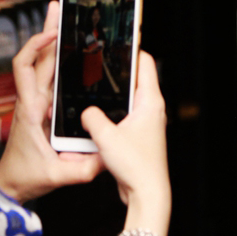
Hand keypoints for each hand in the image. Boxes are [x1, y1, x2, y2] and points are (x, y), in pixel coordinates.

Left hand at [0, 2, 103, 202]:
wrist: (12, 184)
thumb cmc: (26, 176)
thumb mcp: (57, 175)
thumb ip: (83, 169)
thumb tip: (106, 157)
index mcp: (31, 109)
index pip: (24, 68)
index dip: (35, 45)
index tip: (52, 33)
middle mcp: (32, 100)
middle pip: (38, 56)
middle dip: (50, 29)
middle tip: (62, 6)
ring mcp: (37, 102)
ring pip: (44, 63)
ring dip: (53, 39)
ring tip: (64, 16)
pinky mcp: (43, 107)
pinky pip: (50, 77)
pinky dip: (58, 59)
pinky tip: (71, 50)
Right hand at [81, 52, 170, 231]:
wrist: (147, 194)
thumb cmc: (136, 166)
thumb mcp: (106, 137)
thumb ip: (91, 117)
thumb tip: (85, 111)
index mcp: (150, 101)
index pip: (145, 63)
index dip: (130, 50)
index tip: (115, 42)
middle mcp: (151, 109)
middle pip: (134, 79)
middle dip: (115, 73)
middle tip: (96, 64)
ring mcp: (146, 123)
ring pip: (126, 99)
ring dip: (110, 97)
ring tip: (92, 90)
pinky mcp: (138, 135)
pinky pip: (122, 116)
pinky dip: (110, 114)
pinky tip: (94, 118)